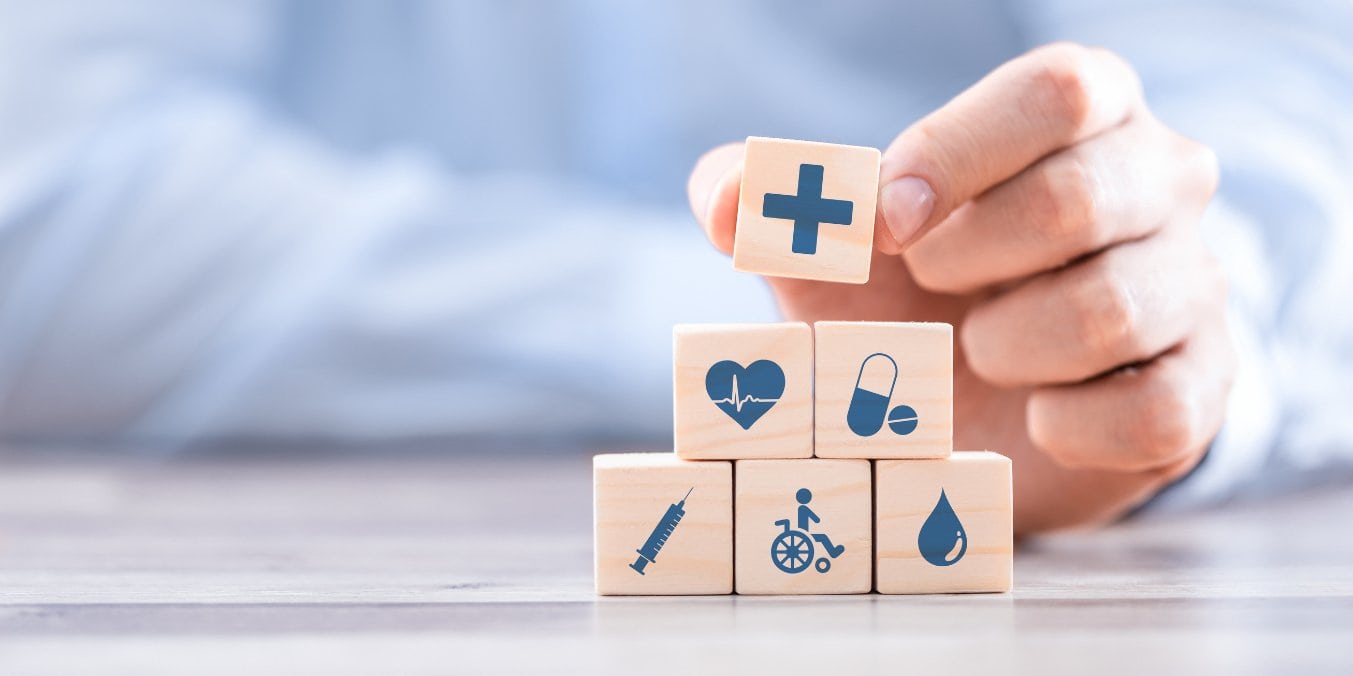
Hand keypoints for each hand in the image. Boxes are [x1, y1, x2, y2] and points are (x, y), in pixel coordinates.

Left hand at [687, 43, 1233, 533]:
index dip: (956, 155)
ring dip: (1006, 347)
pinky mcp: (1205, 389)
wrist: (974, 407)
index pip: (1057, 91)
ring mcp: (1193, 284)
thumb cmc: (909, 299)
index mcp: (1083, 112)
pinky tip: (1033, 417)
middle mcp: (1162, 181)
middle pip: (1079, 197)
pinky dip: (1066, 426)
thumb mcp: (833, 246)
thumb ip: (772, 206)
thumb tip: (728, 200)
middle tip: (931, 293)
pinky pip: (1152, 410)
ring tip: (980, 354)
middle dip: (966, 261)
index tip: (887, 225)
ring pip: (1111, 309)